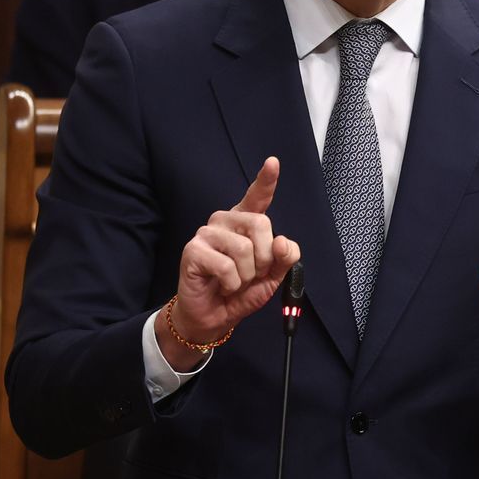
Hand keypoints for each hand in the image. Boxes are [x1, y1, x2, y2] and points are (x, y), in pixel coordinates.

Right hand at [156, 156, 301, 370]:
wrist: (214, 316)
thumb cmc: (240, 291)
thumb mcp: (272, 276)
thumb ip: (284, 258)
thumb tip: (283, 242)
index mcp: (245, 223)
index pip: (257, 198)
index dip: (266, 180)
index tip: (273, 162)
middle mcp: (225, 221)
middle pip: (261, 224)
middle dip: (265, 258)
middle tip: (252, 274)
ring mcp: (207, 233)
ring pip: (244, 248)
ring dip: (247, 275)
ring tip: (235, 281)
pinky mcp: (193, 250)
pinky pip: (227, 266)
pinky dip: (232, 283)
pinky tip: (223, 285)